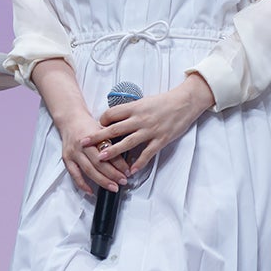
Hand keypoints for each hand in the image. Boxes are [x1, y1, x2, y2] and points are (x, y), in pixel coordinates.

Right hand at [52, 109, 130, 194]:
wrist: (71, 120)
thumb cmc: (89, 125)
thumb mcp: (104, 129)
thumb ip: (112, 142)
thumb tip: (128, 158)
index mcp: (94, 136)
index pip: (109, 152)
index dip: (120, 163)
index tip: (128, 171)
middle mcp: (83, 145)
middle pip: (99, 163)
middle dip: (112, 174)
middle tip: (123, 181)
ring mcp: (74, 152)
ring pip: (88, 170)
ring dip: (102, 181)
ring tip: (113, 187)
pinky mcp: (66, 158)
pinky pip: (74, 174)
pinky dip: (82, 184)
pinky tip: (91, 191)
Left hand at [82, 74, 214, 174]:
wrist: (186, 101)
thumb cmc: (166, 101)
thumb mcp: (145, 101)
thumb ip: (132, 111)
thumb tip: (119, 118)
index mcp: (135, 107)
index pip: (112, 114)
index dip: (102, 121)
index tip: (97, 127)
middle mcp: (140, 119)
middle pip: (114, 129)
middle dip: (97, 137)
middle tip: (84, 143)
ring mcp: (150, 130)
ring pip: (127, 143)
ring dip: (112, 151)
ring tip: (101, 158)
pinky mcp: (161, 139)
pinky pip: (147, 153)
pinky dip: (139, 162)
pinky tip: (132, 170)